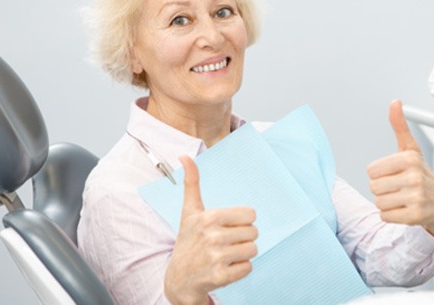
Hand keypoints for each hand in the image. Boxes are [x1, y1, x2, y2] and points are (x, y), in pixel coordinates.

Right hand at [164, 156, 257, 304]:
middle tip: (225, 243)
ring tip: (225, 255)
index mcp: (209, 217)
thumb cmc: (188, 240)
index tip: (226, 227)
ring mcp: (217, 258)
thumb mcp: (189, 211)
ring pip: (253, 250)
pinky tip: (224, 268)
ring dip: (242, 254)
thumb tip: (185, 156)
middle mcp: (213, 236)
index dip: (242, 221)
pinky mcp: (221, 277)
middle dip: (242, 238)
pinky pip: (248, 267)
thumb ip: (191, 183)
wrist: (179, 278)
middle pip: (254, 232)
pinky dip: (239, 269)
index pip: (251, 214)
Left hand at [367, 100, 433, 238]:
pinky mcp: (415, 216)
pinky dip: (391, 215)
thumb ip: (399, 126)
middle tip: (399, 187)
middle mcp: (414, 177)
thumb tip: (395, 102)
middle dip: (383, 189)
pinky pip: (385, 216)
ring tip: (402, 198)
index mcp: (409, 159)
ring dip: (387, 203)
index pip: (371, 170)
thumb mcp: (410, 149)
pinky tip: (404, 209)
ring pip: (378, 202)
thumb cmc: (420, 174)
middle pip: (373, 187)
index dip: (380, 174)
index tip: (395, 173)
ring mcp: (416, 197)